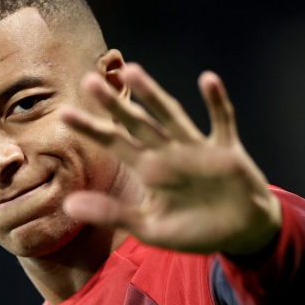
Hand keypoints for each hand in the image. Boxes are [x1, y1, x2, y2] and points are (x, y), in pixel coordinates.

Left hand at [61, 63, 280, 254]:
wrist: (241, 233)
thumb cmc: (194, 230)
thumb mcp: (149, 228)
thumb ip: (112, 214)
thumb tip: (67, 206)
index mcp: (148, 170)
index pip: (113, 144)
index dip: (90, 129)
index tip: (63, 113)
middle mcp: (168, 153)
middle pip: (137, 123)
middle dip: (116, 104)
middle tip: (90, 81)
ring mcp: (197, 149)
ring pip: (172, 117)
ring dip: (154, 96)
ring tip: (132, 72)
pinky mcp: (226, 151)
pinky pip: (222, 122)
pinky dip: (216, 103)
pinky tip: (208, 80)